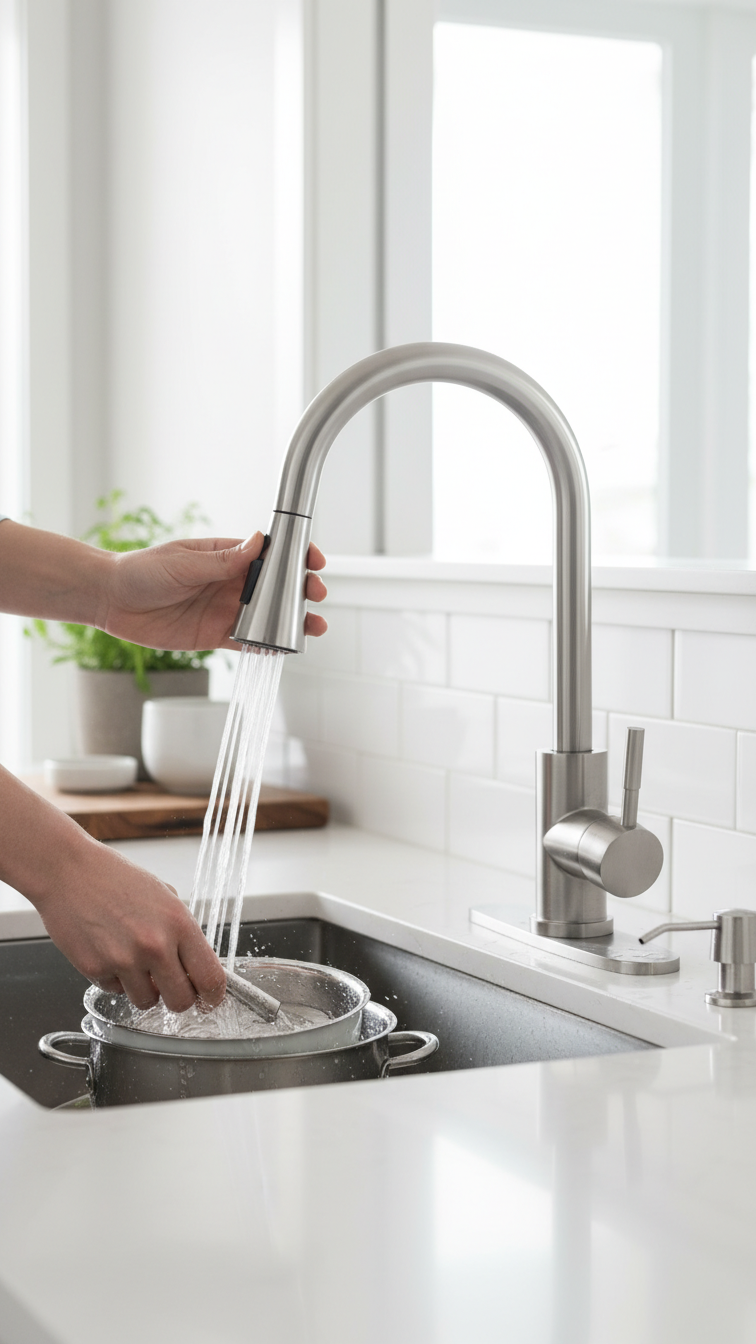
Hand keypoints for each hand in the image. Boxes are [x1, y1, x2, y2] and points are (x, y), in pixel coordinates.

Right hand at [38, 837, 225, 1011]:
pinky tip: (108, 951)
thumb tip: (196, 965)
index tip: (210, 999)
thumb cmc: (116, 878)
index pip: (210, 977)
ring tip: (133, 960)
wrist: (69, 871)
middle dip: (178, 998)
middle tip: (171, 986)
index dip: (213, 995)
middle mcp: (154, 945)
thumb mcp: (164, 896)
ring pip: (146, 1002)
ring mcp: (123, 960)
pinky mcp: (95, 969)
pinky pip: (115, 991)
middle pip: (181, 1001)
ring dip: (144, 989)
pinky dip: (115, 979)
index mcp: (179, 923)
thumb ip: (182, 932)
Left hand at [102, 532, 326, 651]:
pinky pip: (247, 641)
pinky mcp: (214, 635)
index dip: (296, 556)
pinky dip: (267, 645)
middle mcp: (230, 582)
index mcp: (226, 556)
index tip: (313, 560)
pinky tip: (284, 649)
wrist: (112, 601)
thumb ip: (224, 560)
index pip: (270, 553)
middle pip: (277, 587)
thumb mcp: (184, 561)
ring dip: (292, 621)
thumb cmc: (142, 570)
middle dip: (302, 590)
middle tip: (316, 595)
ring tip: (313, 627)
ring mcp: (225, 609)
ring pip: (269, 616)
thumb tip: (258, 542)